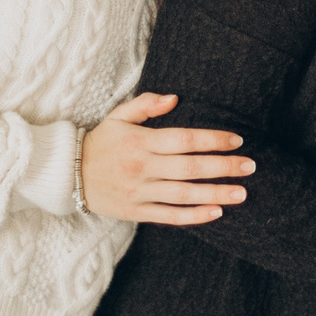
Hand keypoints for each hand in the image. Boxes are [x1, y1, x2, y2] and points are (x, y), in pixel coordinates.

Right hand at [79, 93, 252, 225]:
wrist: (65, 174)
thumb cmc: (100, 142)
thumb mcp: (118, 116)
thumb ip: (146, 104)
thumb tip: (175, 98)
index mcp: (141, 141)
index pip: (184, 139)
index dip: (213, 140)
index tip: (237, 140)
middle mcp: (142, 167)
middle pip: (190, 168)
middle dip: (224, 167)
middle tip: (250, 166)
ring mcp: (139, 192)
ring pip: (184, 195)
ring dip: (216, 194)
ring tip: (242, 192)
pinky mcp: (136, 212)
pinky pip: (169, 216)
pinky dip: (194, 216)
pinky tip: (217, 212)